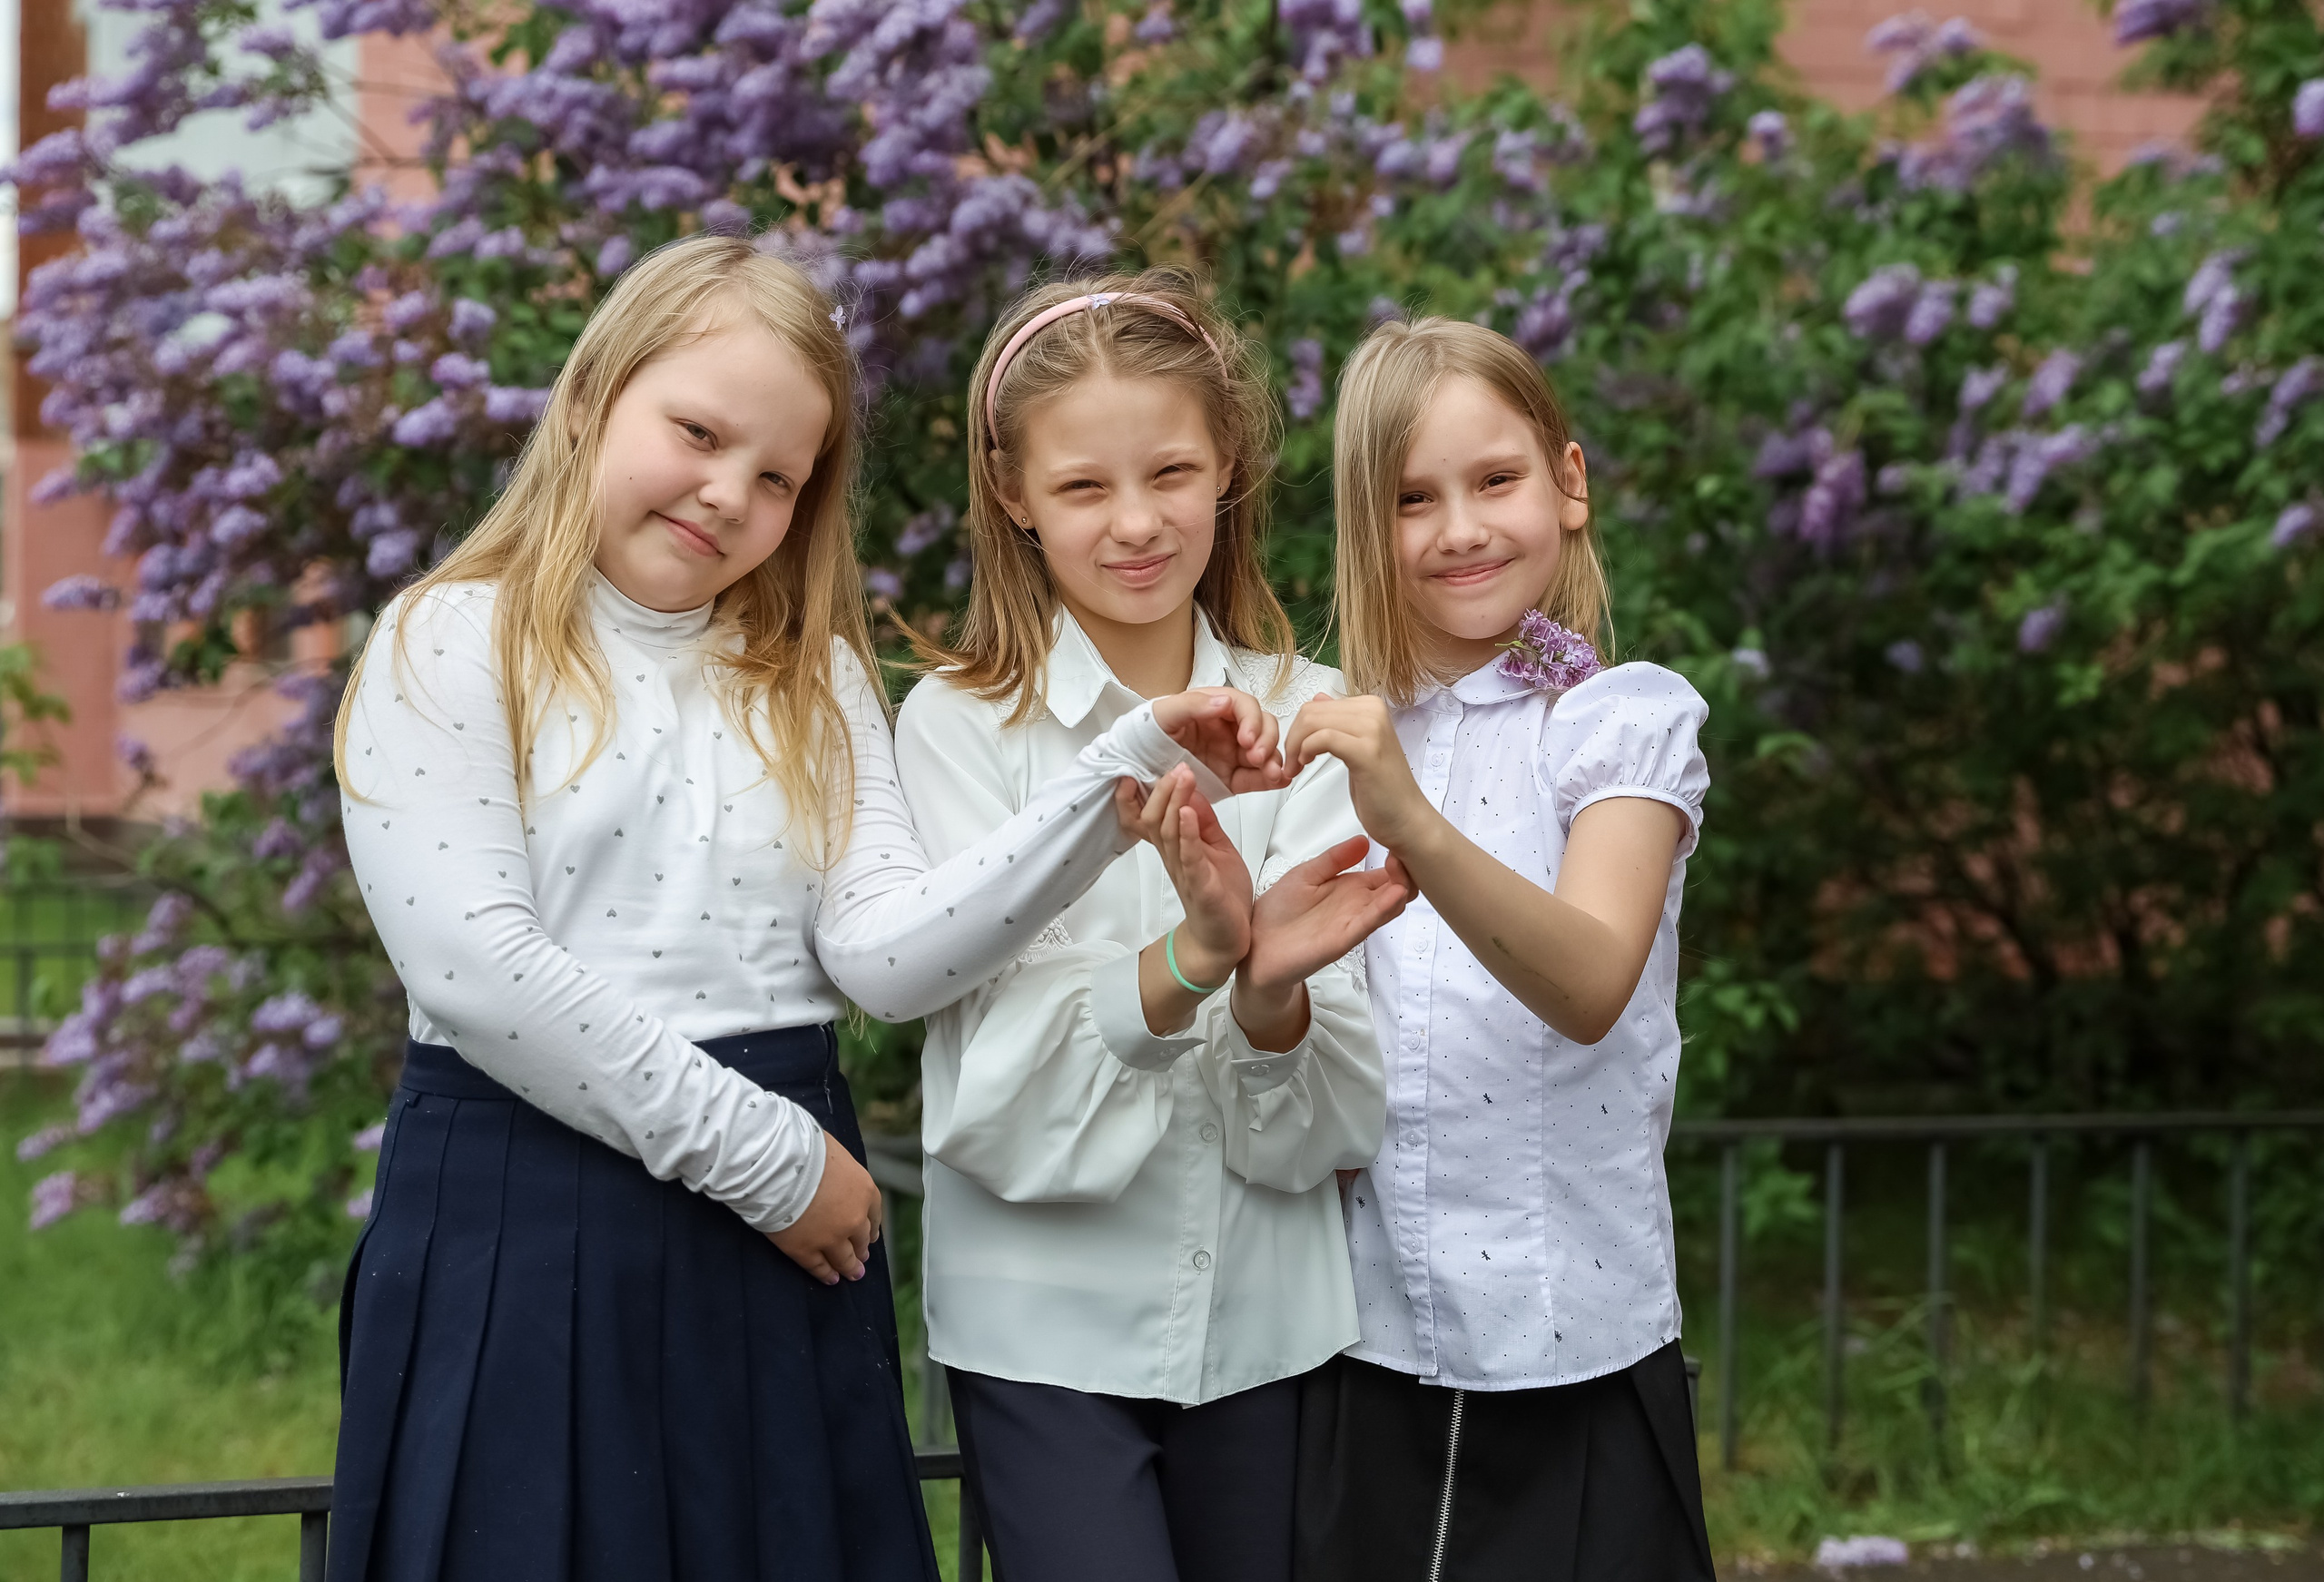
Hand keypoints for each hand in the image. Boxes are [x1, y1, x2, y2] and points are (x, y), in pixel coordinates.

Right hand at [768, 1133, 882, 1285]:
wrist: (779, 1167)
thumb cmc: (804, 1149)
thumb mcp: (833, 1153)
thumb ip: (838, 1170)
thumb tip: (831, 1170)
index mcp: (864, 1191)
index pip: (874, 1214)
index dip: (872, 1227)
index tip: (870, 1236)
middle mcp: (854, 1219)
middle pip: (861, 1239)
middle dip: (862, 1249)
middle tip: (862, 1257)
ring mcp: (831, 1238)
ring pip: (844, 1259)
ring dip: (850, 1267)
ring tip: (852, 1274)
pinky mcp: (806, 1250)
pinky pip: (819, 1267)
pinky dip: (826, 1275)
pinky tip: (830, 1279)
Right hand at [1136, 765, 1252, 987]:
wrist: (1225, 942)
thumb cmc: (1221, 897)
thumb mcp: (1215, 849)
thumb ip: (1204, 822)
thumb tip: (1192, 792)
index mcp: (1176, 848)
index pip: (1151, 815)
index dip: (1143, 794)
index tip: (1143, 769)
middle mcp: (1175, 858)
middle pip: (1155, 818)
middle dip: (1163, 789)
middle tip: (1175, 765)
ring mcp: (1185, 871)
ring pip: (1169, 832)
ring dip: (1174, 802)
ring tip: (1181, 777)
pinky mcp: (1200, 886)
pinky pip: (1190, 856)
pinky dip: (1187, 833)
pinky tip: (1187, 812)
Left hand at [1151, 687, 1291, 795]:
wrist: (1134, 764)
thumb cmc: (1147, 732)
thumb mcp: (1165, 713)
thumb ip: (1193, 705)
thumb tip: (1224, 703)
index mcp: (1215, 708)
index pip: (1245, 707)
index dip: (1252, 720)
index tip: (1247, 737)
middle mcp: (1229, 728)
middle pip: (1263, 727)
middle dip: (1267, 740)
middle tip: (1257, 756)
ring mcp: (1232, 753)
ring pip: (1265, 752)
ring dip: (1273, 760)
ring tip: (1272, 773)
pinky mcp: (1232, 777)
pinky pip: (1256, 777)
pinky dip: (1271, 779)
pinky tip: (1278, 781)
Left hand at [1240, 837, 1415, 997]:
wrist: (1257, 945)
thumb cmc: (1278, 912)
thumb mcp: (1306, 873)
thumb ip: (1335, 858)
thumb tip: (1364, 839)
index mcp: (1350, 888)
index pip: (1387, 874)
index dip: (1399, 858)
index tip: (1403, 840)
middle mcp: (1357, 905)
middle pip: (1397, 890)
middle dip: (1406, 871)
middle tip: (1406, 853)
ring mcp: (1352, 922)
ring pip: (1390, 906)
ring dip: (1401, 887)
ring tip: (1401, 868)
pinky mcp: (1342, 940)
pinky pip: (1368, 924)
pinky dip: (1383, 909)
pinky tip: (1394, 894)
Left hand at [1283, 694, 1433, 852]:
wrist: (1407, 819)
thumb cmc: (1384, 789)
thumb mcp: (1357, 746)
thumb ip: (1339, 721)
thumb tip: (1319, 699)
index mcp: (1371, 707)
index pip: (1316, 705)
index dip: (1298, 730)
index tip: (1296, 753)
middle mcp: (1373, 712)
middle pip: (1311, 712)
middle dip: (1292, 739)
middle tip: (1292, 764)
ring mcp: (1372, 729)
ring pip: (1313, 722)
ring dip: (1295, 747)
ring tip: (1297, 768)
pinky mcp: (1366, 751)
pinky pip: (1323, 738)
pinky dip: (1305, 751)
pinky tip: (1305, 766)